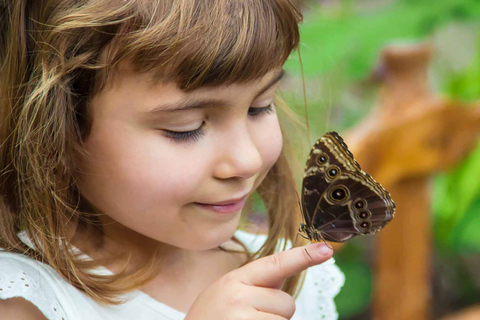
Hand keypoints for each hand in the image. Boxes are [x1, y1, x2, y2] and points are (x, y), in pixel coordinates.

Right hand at [185, 242, 332, 319]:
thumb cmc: (211, 318)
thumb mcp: (226, 293)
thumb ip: (255, 283)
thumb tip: (287, 273)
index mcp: (235, 279)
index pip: (275, 264)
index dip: (303, 256)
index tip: (327, 250)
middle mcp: (239, 296)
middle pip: (287, 302)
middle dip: (276, 312)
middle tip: (249, 318)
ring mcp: (243, 318)